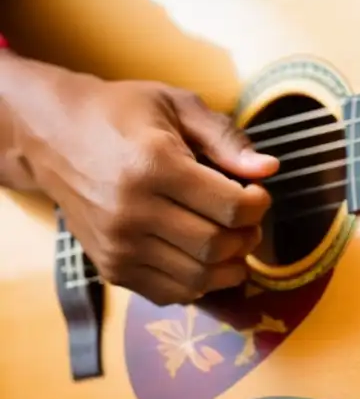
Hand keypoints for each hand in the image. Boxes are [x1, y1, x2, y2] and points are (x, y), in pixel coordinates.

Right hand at [10, 64, 278, 304]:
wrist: (52, 135)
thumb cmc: (121, 113)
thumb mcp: (176, 105)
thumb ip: (226, 138)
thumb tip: (268, 169)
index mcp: (153, 166)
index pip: (231, 207)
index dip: (259, 205)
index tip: (258, 193)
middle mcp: (132, 212)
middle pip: (216, 247)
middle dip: (248, 236)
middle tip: (248, 219)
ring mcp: (117, 245)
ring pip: (197, 278)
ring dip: (229, 265)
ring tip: (231, 239)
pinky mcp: (109, 266)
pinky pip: (169, 293)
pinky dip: (198, 283)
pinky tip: (202, 257)